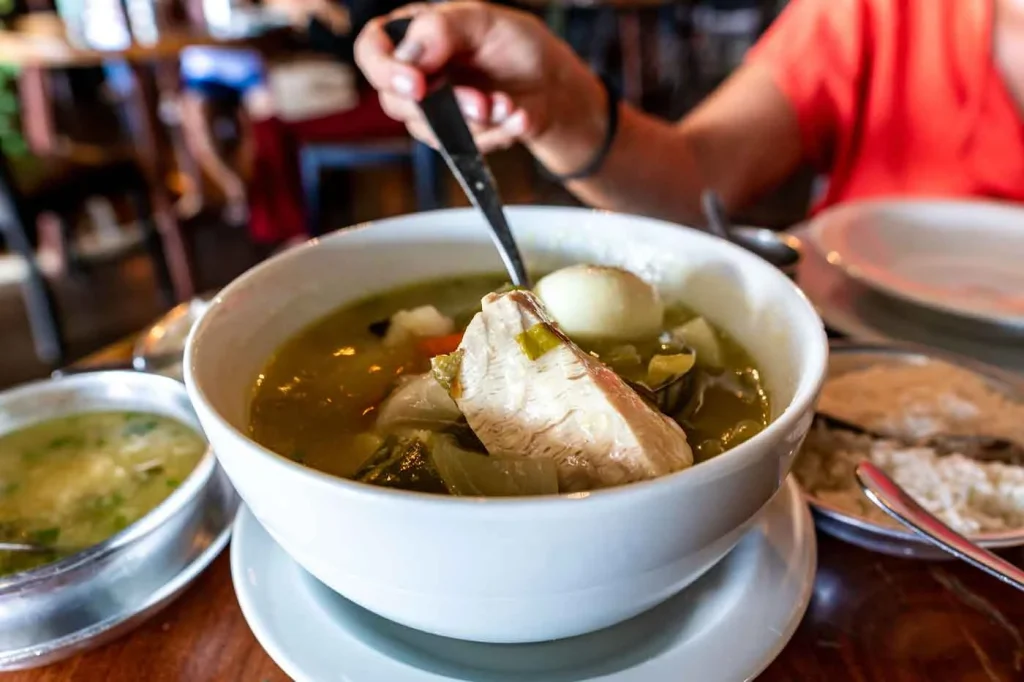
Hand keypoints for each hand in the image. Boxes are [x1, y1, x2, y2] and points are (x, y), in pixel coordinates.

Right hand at [355, 1, 606, 161]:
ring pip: (429, 131)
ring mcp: (434, 112)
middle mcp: (417, 75)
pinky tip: (517, 117)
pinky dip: (496, 134)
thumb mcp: (484, 19)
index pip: (370, 50)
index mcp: (413, 34)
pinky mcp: (457, 140)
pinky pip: (462, 149)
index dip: (384, 70)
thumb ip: (441, 29)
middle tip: (481, 102)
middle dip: (443, 105)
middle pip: (395, 101)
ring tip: (507, 106)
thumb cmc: (519, 45)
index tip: (416, 84)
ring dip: (475, 123)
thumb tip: (409, 56)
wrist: (557, 86)